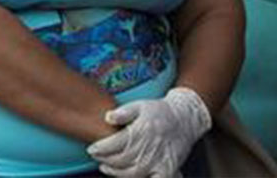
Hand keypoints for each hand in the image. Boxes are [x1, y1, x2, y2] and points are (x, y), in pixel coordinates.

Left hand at [87, 87, 209, 177]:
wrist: (185, 119)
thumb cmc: (159, 111)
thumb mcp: (140, 105)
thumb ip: (123, 112)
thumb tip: (107, 117)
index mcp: (140, 131)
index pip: (114, 144)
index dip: (100, 149)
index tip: (91, 149)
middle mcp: (148, 147)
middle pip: (120, 160)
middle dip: (105, 160)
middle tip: (97, 158)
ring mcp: (158, 160)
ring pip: (132, 173)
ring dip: (116, 172)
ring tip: (106, 168)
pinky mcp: (167, 169)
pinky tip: (128, 177)